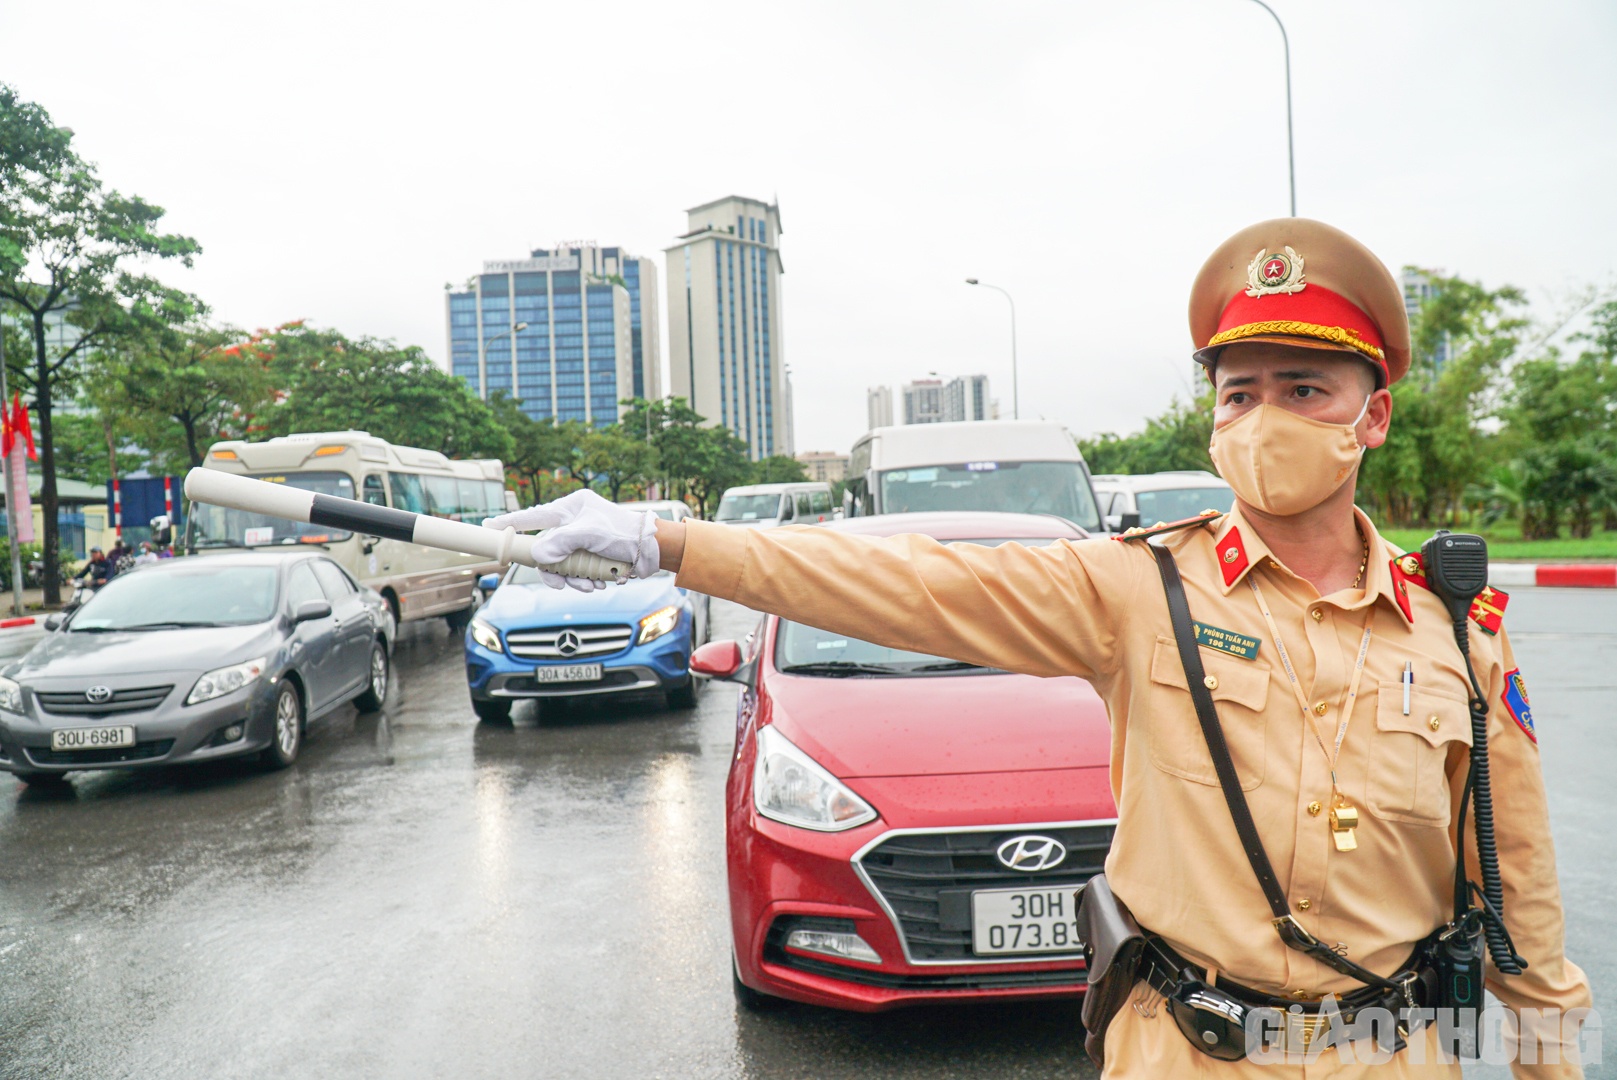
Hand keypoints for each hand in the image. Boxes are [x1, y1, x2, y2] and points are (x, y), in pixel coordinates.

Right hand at [484, 489, 658, 591]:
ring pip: (561, 566)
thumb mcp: (591, 534)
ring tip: (591, 584)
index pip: (533, 517)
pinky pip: (577, 573)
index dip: (509, 524)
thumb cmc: (625, 533)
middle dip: (555, 570)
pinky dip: (585, 581)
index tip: (487, 527)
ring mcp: (580, 542)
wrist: (653, 549)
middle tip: (560, 582)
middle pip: (546, 551)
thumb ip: (562, 543)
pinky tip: (599, 582)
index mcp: (570, 508)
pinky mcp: (590, 557)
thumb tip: (538, 556)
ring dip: (574, 579)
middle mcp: (572, 524)